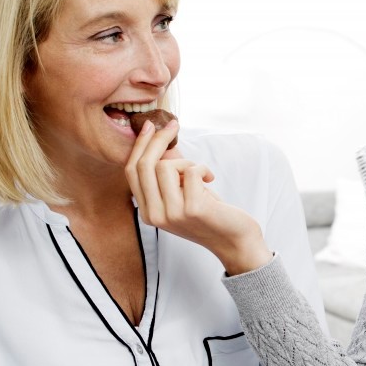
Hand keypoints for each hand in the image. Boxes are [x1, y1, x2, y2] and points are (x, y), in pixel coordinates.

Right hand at [125, 117, 272, 274]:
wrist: (233, 240)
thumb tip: (158, 139)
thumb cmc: (209, 213)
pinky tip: (210, 180)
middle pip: (145, 165)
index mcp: (147, 212)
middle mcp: (155, 215)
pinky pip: (191, 170)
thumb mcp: (180, 195)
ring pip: (166, 166)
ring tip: (201, 175)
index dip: (139, 145)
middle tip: (173, 125)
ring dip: (187, 162)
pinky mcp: (192, 209)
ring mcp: (172, 214)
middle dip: (158, 139)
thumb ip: (166, 175)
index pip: (132, 171)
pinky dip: (203, 169)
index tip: (150, 125)